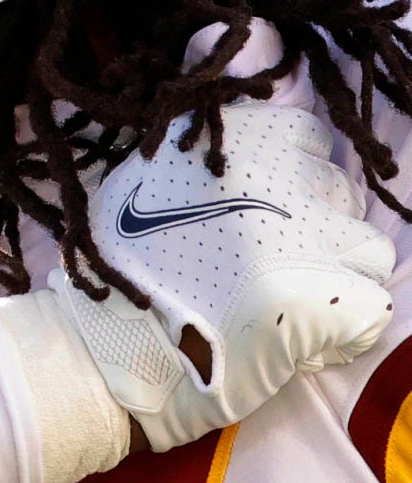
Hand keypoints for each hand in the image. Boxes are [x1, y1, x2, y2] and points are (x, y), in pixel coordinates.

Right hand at [52, 102, 395, 448]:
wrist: (111, 340)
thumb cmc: (124, 267)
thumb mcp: (147, 180)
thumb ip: (199, 164)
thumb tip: (247, 165)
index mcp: (237, 141)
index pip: (310, 142)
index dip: (295, 179)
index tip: (268, 209)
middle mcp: (280, 176)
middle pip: (342, 195)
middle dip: (316, 227)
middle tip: (270, 264)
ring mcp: (306, 237)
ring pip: (369, 252)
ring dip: (336, 276)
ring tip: (289, 304)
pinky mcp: (323, 297)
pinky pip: (371, 310)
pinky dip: (344, 330)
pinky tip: (302, 341)